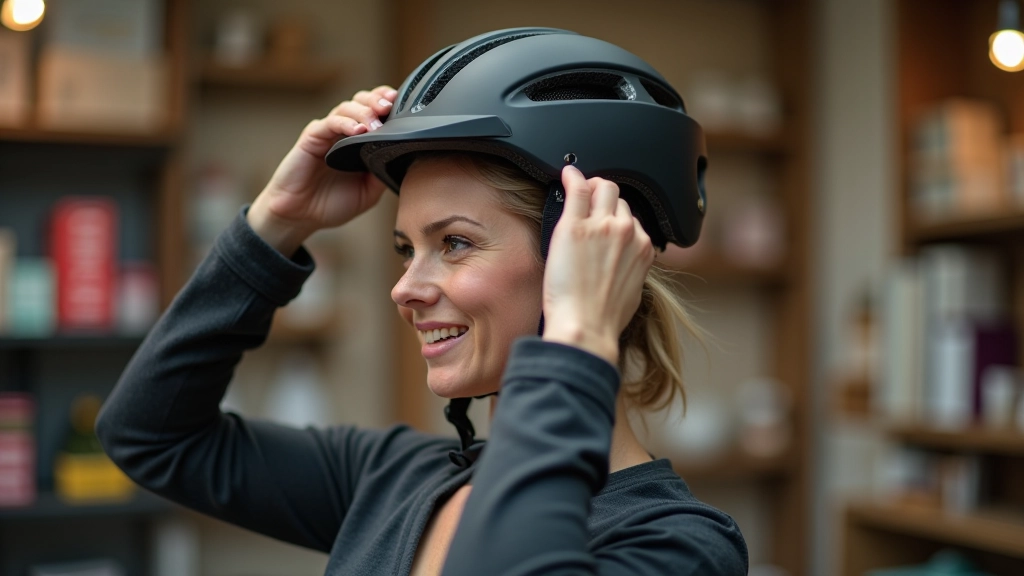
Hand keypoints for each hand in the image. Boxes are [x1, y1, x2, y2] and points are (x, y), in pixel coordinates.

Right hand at [247, 85, 397, 254]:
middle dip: (377, 99)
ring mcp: (327, 133)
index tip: (401, 104)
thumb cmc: (331, 204)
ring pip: (347, 108)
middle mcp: (343, 131)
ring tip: (376, 123)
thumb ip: (382, 172)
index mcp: (359, 140)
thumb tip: (403, 155)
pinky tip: (357, 130)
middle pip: (362, 101)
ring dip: (364, 112)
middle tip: (390, 106)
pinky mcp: (312, 137)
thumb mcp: (368, 193)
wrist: (300, 216)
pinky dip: (345, 123)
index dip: (387, 102)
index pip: (375, 111)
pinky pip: (329, 123)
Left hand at [541, 165, 655, 365]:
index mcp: (642, 248)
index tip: (605, 218)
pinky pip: (577, 188)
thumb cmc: (604, 317)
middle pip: (618, 197)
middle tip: (589, 201)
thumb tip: (625, 264)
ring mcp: (601, 226)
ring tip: (577, 192)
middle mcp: (626, 231)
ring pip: (602, 188)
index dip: (616, 216)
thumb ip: (632, 269)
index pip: (631, 217)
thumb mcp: (633, 291)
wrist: (585, 326)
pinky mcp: (574, 226)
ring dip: (591, 188)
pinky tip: (566, 175)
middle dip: (604, 197)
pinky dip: (572, 177)